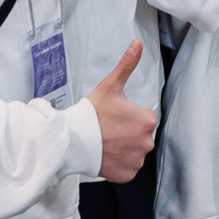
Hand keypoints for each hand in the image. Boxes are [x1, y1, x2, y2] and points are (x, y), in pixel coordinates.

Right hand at [86, 41, 157, 182]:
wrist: (71, 141)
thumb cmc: (91, 113)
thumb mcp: (111, 86)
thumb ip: (127, 64)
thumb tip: (137, 42)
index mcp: (147, 121)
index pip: (145, 118)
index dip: (129, 116)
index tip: (114, 118)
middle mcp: (146, 142)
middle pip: (141, 135)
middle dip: (128, 133)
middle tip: (109, 130)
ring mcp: (136, 160)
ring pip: (135, 151)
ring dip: (125, 148)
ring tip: (106, 142)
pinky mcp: (127, 175)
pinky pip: (128, 168)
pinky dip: (120, 164)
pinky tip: (107, 155)